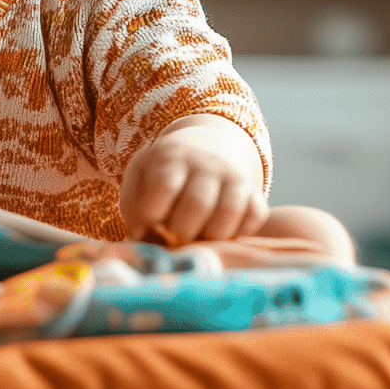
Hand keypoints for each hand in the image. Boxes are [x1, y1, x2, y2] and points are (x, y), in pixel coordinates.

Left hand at [119, 116, 266, 245]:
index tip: (145, 227)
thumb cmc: (163, 174)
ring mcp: (234, 176)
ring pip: (230, 211)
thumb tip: (142, 235)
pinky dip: (238, 232)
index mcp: (172, 157)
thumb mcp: (140, 179)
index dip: (152, 214)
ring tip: (197, 239)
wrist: (203, 149)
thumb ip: (134, 206)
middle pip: (198, 203)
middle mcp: (207, 163)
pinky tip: (219, 234)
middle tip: (173, 238)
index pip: (164, 186)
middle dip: (181, 232)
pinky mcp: (254, 192)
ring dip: (210, 237)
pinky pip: (255, 215)